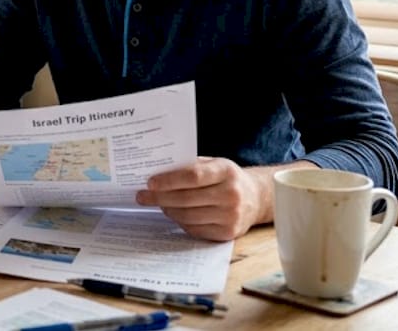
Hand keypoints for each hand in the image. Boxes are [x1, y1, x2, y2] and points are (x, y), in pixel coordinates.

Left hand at [135, 157, 288, 240]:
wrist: (255, 198)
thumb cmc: (227, 178)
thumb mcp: (214, 164)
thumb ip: (190, 166)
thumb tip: (157, 172)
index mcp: (226, 172)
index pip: (192, 176)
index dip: (168, 180)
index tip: (150, 183)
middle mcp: (231, 195)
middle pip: (186, 199)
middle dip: (160, 198)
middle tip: (142, 196)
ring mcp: (230, 216)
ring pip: (188, 216)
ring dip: (167, 210)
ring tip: (157, 204)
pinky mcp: (227, 233)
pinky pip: (195, 229)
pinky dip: (180, 222)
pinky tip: (173, 213)